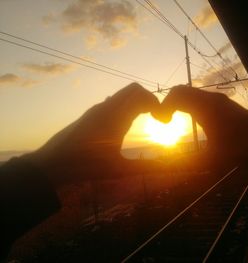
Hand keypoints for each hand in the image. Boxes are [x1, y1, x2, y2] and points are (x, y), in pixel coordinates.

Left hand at [26, 83, 162, 185]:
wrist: (52, 163)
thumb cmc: (87, 166)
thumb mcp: (120, 169)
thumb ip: (147, 166)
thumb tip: (170, 167)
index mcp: (117, 117)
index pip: (142, 96)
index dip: (157, 104)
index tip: (163, 120)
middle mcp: (107, 108)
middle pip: (134, 89)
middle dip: (149, 99)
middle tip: (156, 117)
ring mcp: (97, 109)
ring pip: (122, 94)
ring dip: (136, 101)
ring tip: (144, 119)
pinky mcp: (91, 114)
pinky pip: (113, 101)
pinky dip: (125, 105)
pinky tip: (125, 124)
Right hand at [152, 85, 247, 165]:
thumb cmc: (240, 148)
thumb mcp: (212, 159)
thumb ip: (188, 162)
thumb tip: (167, 168)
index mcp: (204, 108)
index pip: (176, 96)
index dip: (163, 107)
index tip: (162, 123)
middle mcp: (210, 99)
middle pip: (181, 90)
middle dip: (169, 102)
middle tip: (166, 120)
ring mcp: (219, 99)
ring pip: (192, 92)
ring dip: (180, 102)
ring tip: (176, 119)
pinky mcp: (225, 103)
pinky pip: (201, 97)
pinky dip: (190, 103)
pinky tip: (194, 119)